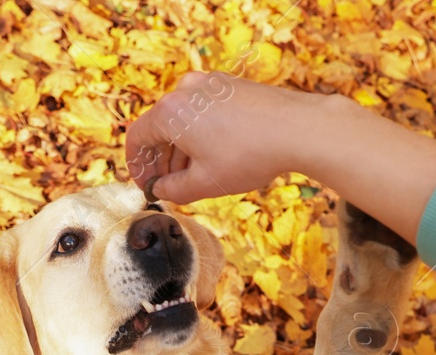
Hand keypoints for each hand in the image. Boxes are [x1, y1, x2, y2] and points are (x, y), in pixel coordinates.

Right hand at [125, 72, 435, 249]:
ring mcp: (210, 83)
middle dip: (161, 160)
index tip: (146, 185)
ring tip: (191, 177)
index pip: (137, 137)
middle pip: (159, 127)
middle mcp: (186, 90)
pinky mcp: (231, 86)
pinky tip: (214, 158)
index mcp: (170, 112)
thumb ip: (174, 190)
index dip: (137, 166)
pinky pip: (204, 111)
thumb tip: (162, 191)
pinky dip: (200, 134)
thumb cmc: (248, 155)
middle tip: (166, 186)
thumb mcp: (204, 183)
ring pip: (183, 119)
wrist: (298, 127)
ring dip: (181, 149)